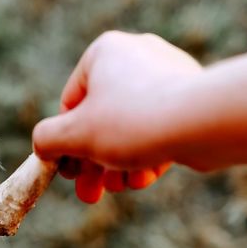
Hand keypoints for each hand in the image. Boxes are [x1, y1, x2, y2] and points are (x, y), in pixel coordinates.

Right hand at [33, 31, 203, 202]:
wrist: (204, 122)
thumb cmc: (133, 122)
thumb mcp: (75, 136)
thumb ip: (47, 140)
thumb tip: (43, 146)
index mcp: (104, 53)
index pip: (70, 103)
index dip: (64, 144)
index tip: (67, 174)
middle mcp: (137, 56)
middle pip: (102, 119)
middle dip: (93, 163)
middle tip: (89, 194)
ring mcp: (168, 75)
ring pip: (131, 128)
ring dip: (119, 164)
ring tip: (120, 187)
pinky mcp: (192, 98)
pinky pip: (159, 129)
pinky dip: (148, 154)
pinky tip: (145, 178)